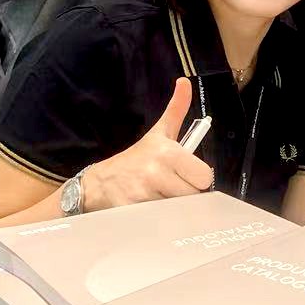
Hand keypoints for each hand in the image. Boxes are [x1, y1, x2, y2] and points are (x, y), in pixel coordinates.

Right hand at [80, 78, 213, 213]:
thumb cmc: (137, 158)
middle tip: (171, 188)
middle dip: (185, 196)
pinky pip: (161, 222)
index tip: (186, 176)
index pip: (204, 176)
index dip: (197, 180)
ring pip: (179, 210)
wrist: (101, 182)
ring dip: (172, 209)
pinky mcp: (133, 213)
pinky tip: (149, 208)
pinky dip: (159, 220)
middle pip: (193, 196)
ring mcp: (144, 194)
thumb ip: (176, 110)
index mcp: (168, 152)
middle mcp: (157, 172)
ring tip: (159, 198)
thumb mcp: (158, 133)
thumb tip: (185, 82)